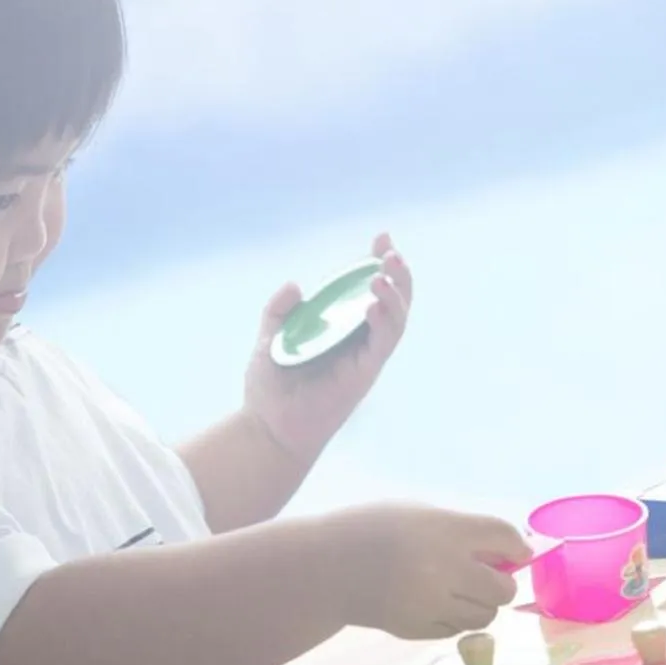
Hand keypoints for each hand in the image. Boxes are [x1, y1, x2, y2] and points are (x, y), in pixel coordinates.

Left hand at [243, 235, 411, 465]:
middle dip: (398, 274)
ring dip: (396, 294)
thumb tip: (294, 285)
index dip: (378, 263)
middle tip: (390, 251)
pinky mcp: (365, 373)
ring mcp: (365, 357)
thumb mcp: (269, 338)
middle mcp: (359, 340)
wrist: (267, 426)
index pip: (367, 291)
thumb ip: (279, 311)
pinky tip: (375, 302)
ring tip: (384, 272)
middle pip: (393, 301)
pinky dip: (384, 320)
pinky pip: (383, 343)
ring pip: (396, 319)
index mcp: (341, 328)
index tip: (381, 238)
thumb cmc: (270, 387)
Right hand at [320, 503, 531, 639]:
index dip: (519, 547)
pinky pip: (457, 630)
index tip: (519, 552)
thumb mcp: (420, 514)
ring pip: (485, 616)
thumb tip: (512, 551)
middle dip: (502, 582)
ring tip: (460, 590)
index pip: (503, 537)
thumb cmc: (375, 530)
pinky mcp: (417, 630)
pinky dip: (456, 619)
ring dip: (481, 604)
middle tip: (488, 575)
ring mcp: (431, 604)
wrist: (327, 567)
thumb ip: (463, 531)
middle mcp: (443, 568)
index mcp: (445, 530)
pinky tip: (437, 603)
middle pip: (502, 588)